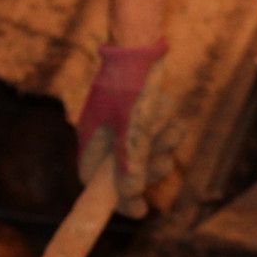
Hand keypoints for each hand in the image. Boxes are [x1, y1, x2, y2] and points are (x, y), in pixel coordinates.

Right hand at [75, 41, 166, 192]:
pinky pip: (159, 134)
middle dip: (149, 168)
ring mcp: (124, 127)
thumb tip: (131, 194)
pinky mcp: (141, 115)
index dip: (118, 200)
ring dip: (162, 143)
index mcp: (91, 143)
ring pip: (149, 152)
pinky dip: (166, 127)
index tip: (140, 212)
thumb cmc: (130, 86)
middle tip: (161, 162)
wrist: (138, 44)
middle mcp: (105, 138)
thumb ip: (131, 163)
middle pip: (128, 172)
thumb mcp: (131, 129)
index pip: (97, 185)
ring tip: (163, 126)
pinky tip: (166, 112)